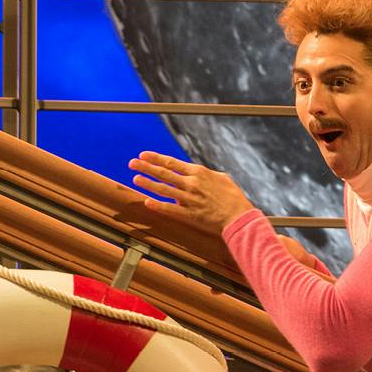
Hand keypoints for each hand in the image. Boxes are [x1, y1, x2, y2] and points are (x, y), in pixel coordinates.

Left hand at [129, 151, 254, 232]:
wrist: (239, 216)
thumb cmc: (233, 197)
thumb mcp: (221, 178)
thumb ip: (205, 174)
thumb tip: (195, 173)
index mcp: (198, 173)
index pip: (172, 162)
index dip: (155, 158)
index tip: (143, 155)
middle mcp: (191, 184)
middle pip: (164, 173)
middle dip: (146, 167)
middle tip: (132, 163)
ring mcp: (189, 199)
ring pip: (164, 189)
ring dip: (148, 183)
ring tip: (135, 178)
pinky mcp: (190, 214)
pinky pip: (170, 209)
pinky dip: (158, 205)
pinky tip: (147, 202)